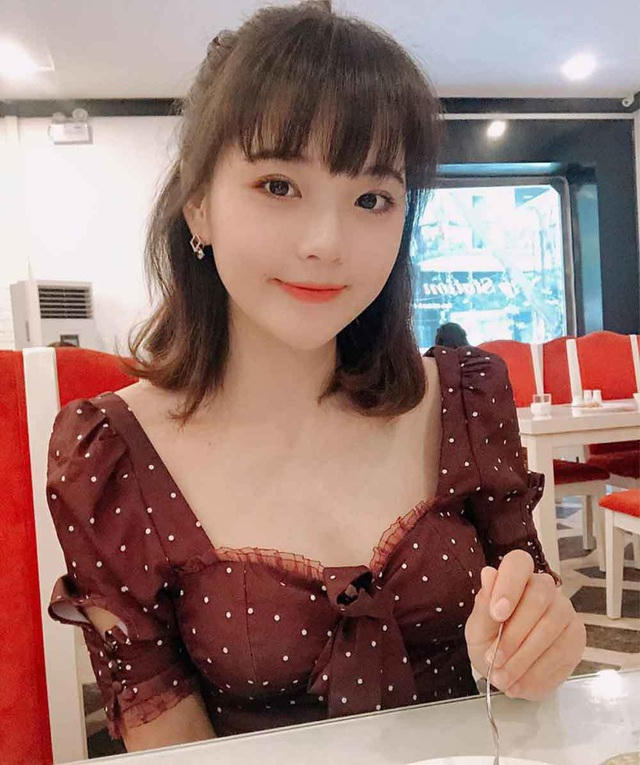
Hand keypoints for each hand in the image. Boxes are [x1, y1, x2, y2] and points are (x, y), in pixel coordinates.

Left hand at [464, 549, 585, 700]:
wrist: (505, 669)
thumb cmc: (489, 641)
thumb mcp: (478, 628)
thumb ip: (484, 605)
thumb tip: (488, 574)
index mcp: (517, 577)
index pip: (519, 563)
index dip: (509, 586)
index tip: (496, 614)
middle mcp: (545, 588)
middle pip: (538, 598)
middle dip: (513, 634)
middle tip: (494, 659)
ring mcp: (565, 611)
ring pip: (551, 629)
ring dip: (524, 658)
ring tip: (503, 678)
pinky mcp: (576, 637)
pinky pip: (561, 654)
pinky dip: (537, 673)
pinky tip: (520, 684)